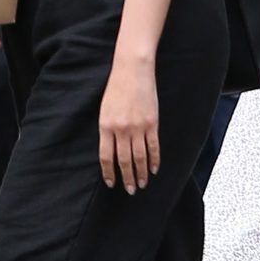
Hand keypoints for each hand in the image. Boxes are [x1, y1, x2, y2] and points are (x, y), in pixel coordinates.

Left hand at [98, 58, 159, 192]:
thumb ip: (107, 130)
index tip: (112, 183)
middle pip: (124, 160)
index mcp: (106, 126)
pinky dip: (154, 160)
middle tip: (130, 190)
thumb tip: (111, 151)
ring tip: (142, 184)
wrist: (132, 70)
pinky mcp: (152, 123)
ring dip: (141, 173)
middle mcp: (121, 129)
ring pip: (139, 157)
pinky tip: (154, 169)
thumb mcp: (105, 109)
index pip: (106, 157)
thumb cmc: (116, 88)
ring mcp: (138, 127)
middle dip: (127, 178)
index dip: (109, 172)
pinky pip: (153, 147)